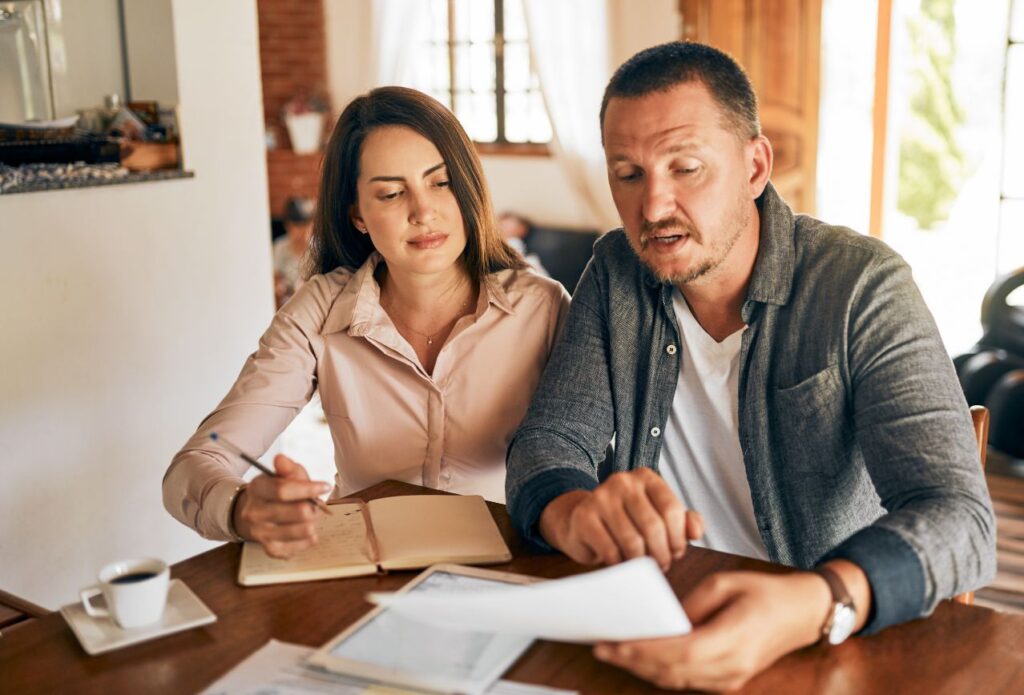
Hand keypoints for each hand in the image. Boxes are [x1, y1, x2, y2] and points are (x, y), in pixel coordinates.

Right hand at [232, 454, 330, 557]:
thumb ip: (287, 468)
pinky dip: (307, 539)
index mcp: (257, 488)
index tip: (325, 486)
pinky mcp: (270, 549)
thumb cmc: (277, 491)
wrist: (258, 513)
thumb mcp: (283, 475)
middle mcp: (254, 512)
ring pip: (301, 530)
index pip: (284, 491)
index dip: (309, 489)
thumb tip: (280, 458)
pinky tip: (306, 531)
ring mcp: (260, 533)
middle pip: (297, 512)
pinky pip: (299, 547)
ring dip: (312, 523)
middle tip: (317, 505)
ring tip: (311, 517)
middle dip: (314, 507)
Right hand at [538, 469, 703, 570]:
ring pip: (633, 541)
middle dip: (662, 554)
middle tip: (661, 565)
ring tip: (642, 566)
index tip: (676, 552)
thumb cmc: (626, 521)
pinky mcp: (584, 517)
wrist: (581, 522)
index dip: (678, 538)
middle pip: (653, 526)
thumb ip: (684, 521)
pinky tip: (621, 563)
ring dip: (642, 562)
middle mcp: (623, 481)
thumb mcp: (658, 516)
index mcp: (645, 477)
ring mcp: (601, 497)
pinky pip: (611, 550)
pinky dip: (620, 564)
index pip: (672, 509)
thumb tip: (696, 531)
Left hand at [594, 571, 832, 690]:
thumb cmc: (766, 591)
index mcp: (734, 638)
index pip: (679, 652)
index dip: (644, 651)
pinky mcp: (730, 680)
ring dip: (643, 670)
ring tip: (614, 654)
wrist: (803, 612)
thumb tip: (663, 623)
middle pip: (673, 672)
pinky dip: (661, 673)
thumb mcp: (725, 583)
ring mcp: (732, 678)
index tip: (614, 643)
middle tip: (601, 647)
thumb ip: (691, 606)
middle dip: (633, 661)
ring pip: (677, 681)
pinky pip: (688, 682)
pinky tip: (641, 660)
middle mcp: (732, 666)